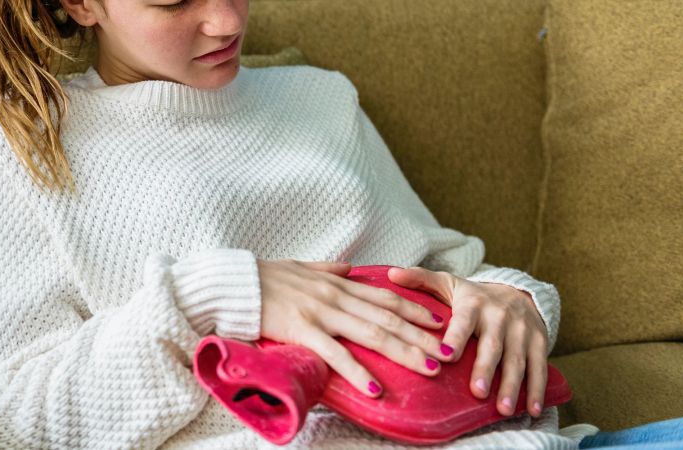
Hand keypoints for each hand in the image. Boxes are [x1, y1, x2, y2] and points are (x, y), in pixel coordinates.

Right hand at [256, 259, 452, 398]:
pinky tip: (375, 388)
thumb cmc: (265, 277)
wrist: (234, 283)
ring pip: (372, 334)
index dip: (415, 310)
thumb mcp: (301, 265)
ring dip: (404, 352)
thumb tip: (350, 267)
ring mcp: (321, 313)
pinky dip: (357, 372)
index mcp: (337, 282)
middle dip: (422, 337)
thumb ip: (328, 268)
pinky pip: (336, 354)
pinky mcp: (302, 330)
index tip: (439, 322)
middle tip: (447, 353)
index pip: (386, 296)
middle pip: (389, 318)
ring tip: (428, 369)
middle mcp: (336, 296)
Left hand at [387, 266, 547, 417]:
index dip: (456, 338)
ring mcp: (522, 330)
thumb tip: (392, 274)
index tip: (447, 356)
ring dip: (512, 385)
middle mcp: (500, 316)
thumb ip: (421, 280)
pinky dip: (537, 389)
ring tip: (503, 409)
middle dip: (486, 369)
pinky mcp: (539, 342)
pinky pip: (539, 367)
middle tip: (478, 392)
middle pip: (493, 345)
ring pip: (517, 359)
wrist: (517, 292)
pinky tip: (532, 410)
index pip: (464, 322)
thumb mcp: (448, 283)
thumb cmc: (472, 296)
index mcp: (473, 303)